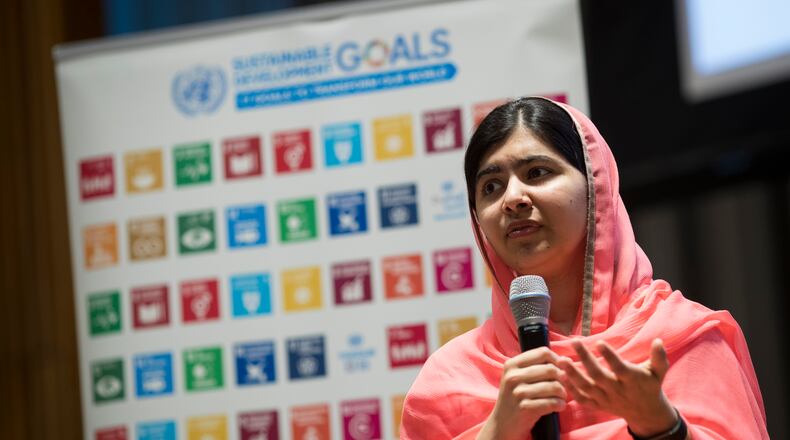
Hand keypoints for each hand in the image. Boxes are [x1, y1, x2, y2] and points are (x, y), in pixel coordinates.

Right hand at [478, 347, 566, 439]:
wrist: (503, 424)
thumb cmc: (516, 397)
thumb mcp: (519, 377)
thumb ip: (539, 366)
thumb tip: (568, 360)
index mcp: (512, 364)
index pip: (543, 352)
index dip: (557, 360)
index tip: (560, 370)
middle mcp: (513, 376)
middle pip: (551, 369)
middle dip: (562, 379)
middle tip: (562, 387)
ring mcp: (518, 392)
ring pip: (554, 386)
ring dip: (563, 393)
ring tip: (561, 397)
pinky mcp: (525, 408)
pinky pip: (552, 402)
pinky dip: (560, 405)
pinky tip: (559, 406)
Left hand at [558, 338, 678, 436]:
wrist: (645, 412)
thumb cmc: (650, 385)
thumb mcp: (658, 372)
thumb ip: (659, 358)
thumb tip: (658, 341)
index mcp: (632, 380)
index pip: (619, 368)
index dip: (610, 356)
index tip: (599, 342)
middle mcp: (617, 390)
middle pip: (598, 376)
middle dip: (585, 359)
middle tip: (574, 342)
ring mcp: (606, 399)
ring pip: (587, 388)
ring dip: (572, 374)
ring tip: (561, 360)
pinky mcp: (598, 405)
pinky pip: (582, 399)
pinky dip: (571, 390)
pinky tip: (561, 376)